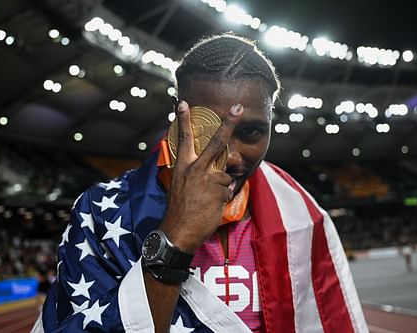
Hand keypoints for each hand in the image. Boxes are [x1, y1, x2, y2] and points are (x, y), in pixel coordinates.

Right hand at [160, 100, 243, 251]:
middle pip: (216, 142)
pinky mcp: (218, 191)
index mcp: (182, 166)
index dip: (184, 120)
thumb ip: (196, 174)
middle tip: (238, 108)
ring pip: (225, 176)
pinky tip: (210, 207)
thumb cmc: (179, 210)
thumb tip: (218, 172)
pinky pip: (228, 191)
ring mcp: (208, 179)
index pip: (183, 139)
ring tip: (206, 201)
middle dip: (228, 123)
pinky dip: (222, 199)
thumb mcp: (181, 186)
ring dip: (220, 188)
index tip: (182, 103)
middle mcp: (195, 169)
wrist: (178, 232)